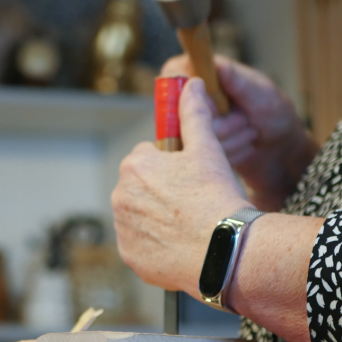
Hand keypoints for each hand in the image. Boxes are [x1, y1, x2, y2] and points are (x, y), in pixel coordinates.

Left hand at [111, 78, 250, 295]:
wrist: (222, 249)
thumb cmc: (216, 196)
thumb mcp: (207, 148)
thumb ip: (194, 113)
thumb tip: (190, 85)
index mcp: (134, 166)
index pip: (148, 159)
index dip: (172, 167)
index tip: (190, 179)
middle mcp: (119, 196)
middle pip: (141, 189)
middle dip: (162, 193)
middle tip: (192, 203)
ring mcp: (123, 229)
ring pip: (140, 216)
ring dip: (157, 218)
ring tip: (188, 224)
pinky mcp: (130, 257)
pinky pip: (140, 245)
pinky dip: (156, 245)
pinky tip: (179, 244)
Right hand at [161, 55, 317, 210]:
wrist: (282, 149)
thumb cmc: (276, 114)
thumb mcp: (262, 96)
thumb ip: (239, 83)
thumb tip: (220, 65)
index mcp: (205, 72)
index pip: (174, 75)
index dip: (188, 94)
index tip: (214, 107)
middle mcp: (192, 97)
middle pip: (181, 113)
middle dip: (220, 125)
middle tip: (246, 121)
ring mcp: (191, 123)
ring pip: (191, 138)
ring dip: (228, 141)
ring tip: (249, 132)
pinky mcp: (195, 146)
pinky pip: (198, 156)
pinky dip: (226, 154)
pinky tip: (243, 146)